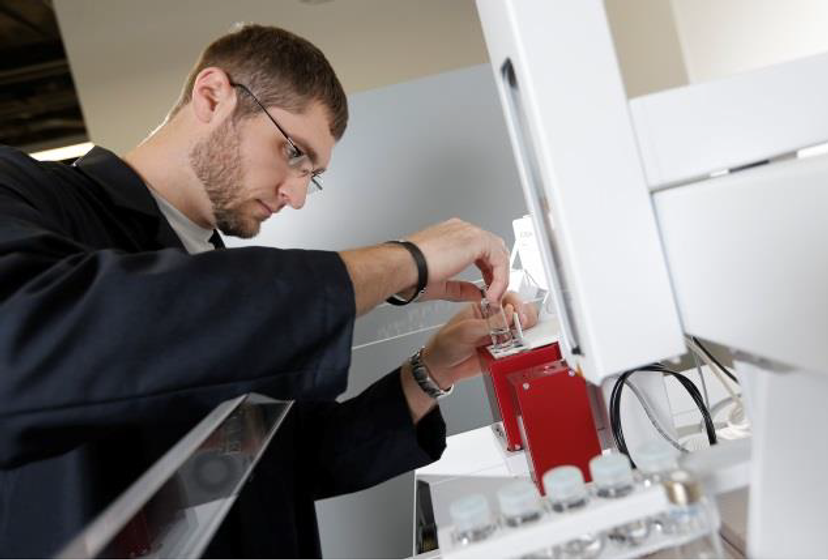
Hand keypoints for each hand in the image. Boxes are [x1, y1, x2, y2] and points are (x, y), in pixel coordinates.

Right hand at [406, 218, 509, 303]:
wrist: (403, 267)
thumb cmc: (411, 273)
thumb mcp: (442, 284)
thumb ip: (462, 288)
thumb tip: (476, 293)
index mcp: (450, 236)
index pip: (480, 248)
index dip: (487, 270)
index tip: (487, 287)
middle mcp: (460, 230)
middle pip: (493, 247)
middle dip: (497, 272)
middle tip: (494, 292)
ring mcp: (468, 232)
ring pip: (498, 252)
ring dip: (500, 277)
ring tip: (494, 296)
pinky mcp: (475, 239)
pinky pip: (499, 258)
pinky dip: (500, 277)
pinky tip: (493, 292)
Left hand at [420, 291, 538, 388]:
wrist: (441, 368)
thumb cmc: (446, 344)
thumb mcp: (466, 330)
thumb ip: (490, 322)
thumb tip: (510, 312)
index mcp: (485, 308)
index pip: (507, 299)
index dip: (515, 304)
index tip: (516, 313)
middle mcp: (495, 321)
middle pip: (520, 313)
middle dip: (525, 318)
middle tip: (521, 326)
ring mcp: (501, 337)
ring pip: (523, 331)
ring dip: (524, 334)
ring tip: (514, 340)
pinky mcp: (503, 354)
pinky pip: (519, 350)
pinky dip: (521, 350)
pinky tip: (513, 351)